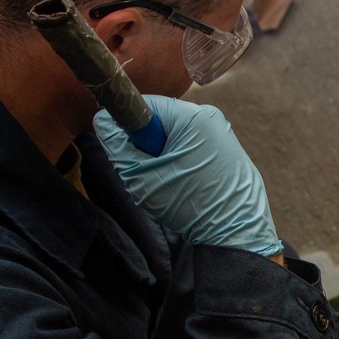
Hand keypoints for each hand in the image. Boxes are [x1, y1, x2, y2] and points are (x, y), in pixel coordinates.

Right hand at [94, 97, 282, 257]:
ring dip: (165, 157)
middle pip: (161, 120)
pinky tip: (188, 186)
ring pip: (176, 136)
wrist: (235, 233)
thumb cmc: (188, 204)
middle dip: (148, 145)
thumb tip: (103, 120)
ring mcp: (223, 134)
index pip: (145, 104)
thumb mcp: (139, 176)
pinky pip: (194, 148)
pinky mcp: (229, 151)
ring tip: (173, 184)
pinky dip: (183, 164)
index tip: (130, 153)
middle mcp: (211, 117)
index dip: (128, 128)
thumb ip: (116, 144)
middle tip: (151, 175)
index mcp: (192, 116)